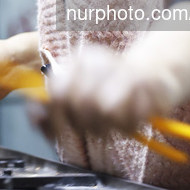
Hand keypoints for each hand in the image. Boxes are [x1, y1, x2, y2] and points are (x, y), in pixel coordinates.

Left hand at [38, 13, 189, 137]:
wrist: (155, 72)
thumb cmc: (112, 89)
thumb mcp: (78, 96)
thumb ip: (52, 109)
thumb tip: (34, 116)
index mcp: (78, 62)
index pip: (56, 91)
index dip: (54, 117)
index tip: (60, 129)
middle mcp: (98, 61)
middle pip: (80, 104)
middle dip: (85, 124)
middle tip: (94, 126)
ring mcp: (121, 69)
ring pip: (104, 111)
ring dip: (109, 126)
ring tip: (113, 122)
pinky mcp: (144, 83)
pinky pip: (130, 115)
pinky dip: (129, 124)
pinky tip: (130, 118)